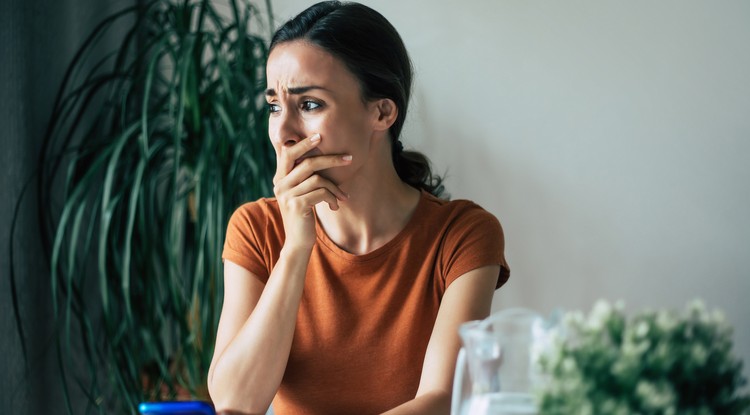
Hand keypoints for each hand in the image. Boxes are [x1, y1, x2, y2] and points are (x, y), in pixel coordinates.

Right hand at [272, 133, 350, 249]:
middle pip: (307, 163)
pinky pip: (321, 192)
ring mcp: (287, 195)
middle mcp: (280, 184)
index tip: (320, 136)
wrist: (297, 242)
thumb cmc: (303, 215)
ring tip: (343, 197)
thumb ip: (304, 177)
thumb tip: (322, 157)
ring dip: (336, 188)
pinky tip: (335, 206)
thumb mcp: (301, 194)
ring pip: (318, 179)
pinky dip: (332, 197)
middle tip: (349, 158)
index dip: (303, 143)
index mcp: (280, 178)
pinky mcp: (296, 205)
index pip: (288, 153)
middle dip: (331, 158)